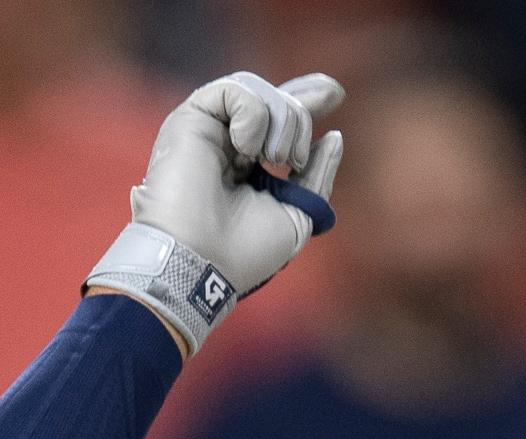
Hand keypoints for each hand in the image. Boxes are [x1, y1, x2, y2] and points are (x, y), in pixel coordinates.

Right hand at [87, 72, 344, 352]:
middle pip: (277, 99)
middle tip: (292, 159)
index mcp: (249, 164)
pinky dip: (254, 117)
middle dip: (300, 119)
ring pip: (261, 93)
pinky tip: (244, 150)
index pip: (280, 118)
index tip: (335, 93)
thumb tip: (334, 135)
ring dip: (282, 123)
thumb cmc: (243, 252)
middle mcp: (227, 142)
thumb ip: (317, 176)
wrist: (199, 261)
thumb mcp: (298, 216)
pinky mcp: (190, 118)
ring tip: (271, 160)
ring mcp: (209, 129)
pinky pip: (237, 90)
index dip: (307, 99)